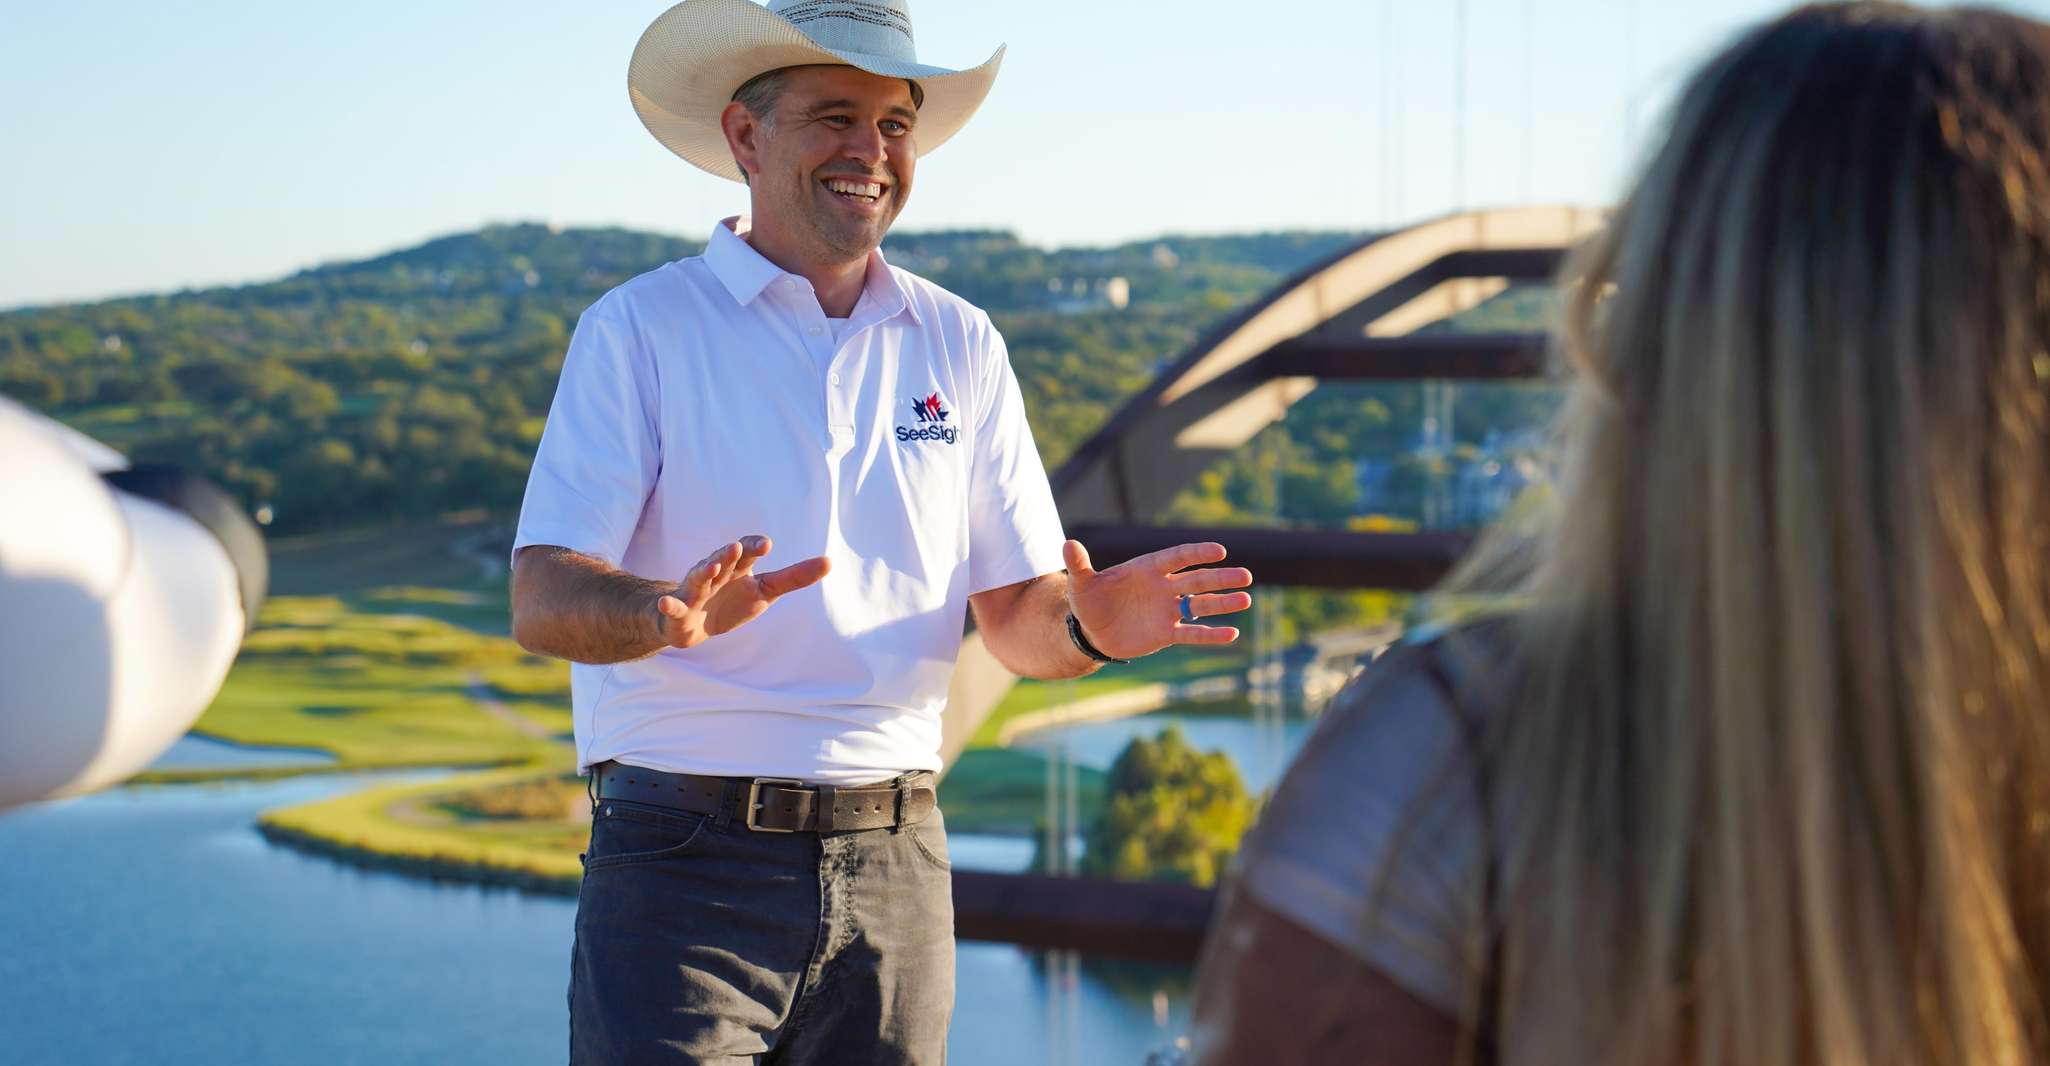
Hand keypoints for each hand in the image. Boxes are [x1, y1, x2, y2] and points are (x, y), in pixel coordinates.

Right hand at [653, 535, 830, 648]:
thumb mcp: (765, 591)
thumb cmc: (733, 602)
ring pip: (699, 578)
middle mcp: (715, 573)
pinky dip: (669, 604)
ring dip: (704, 571)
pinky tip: (666, 603)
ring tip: (711, 566)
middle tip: (737, 548)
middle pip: (722, 561)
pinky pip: (673, 606)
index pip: (747, 552)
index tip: (765, 545)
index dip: (754, 547)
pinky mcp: (679, 610)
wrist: (694, 626)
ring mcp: (695, 590)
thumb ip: (795, 577)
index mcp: (738, 567)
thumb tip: (829, 562)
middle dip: (728, 554)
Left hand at [1064, 539, 1252, 660]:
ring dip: (1223, 603)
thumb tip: (1068, 543)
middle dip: (1220, 578)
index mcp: (1147, 569)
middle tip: (1246, 576)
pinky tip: (1232, 633)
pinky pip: (1192, 633)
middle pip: (1197, 580)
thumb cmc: (1089, 601)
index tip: (1220, 551)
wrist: (1091, 632)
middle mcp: (1163, 588)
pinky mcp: (1166, 633)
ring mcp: (1167, 610)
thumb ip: (1080, 565)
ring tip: (1246, 600)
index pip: (1177, 557)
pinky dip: (1211, 634)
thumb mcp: (1082, 584)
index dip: (1198, 553)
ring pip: (1200, 605)